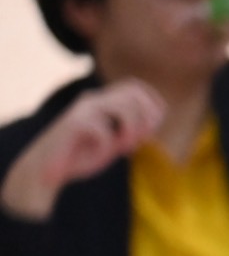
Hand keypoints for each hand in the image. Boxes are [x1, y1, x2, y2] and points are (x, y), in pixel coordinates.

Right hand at [0, 80, 164, 220]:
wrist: (48, 168)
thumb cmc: (82, 155)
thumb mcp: (113, 140)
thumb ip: (130, 129)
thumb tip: (153, 122)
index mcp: (103, 100)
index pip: (135, 86)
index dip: (154, 104)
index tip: (153, 130)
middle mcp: (94, 100)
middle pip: (134, 94)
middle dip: (147, 119)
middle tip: (140, 141)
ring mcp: (84, 110)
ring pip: (124, 109)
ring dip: (131, 132)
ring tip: (123, 148)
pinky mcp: (73, 124)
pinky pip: (103, 130)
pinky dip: (107, 146)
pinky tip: (99, 155)